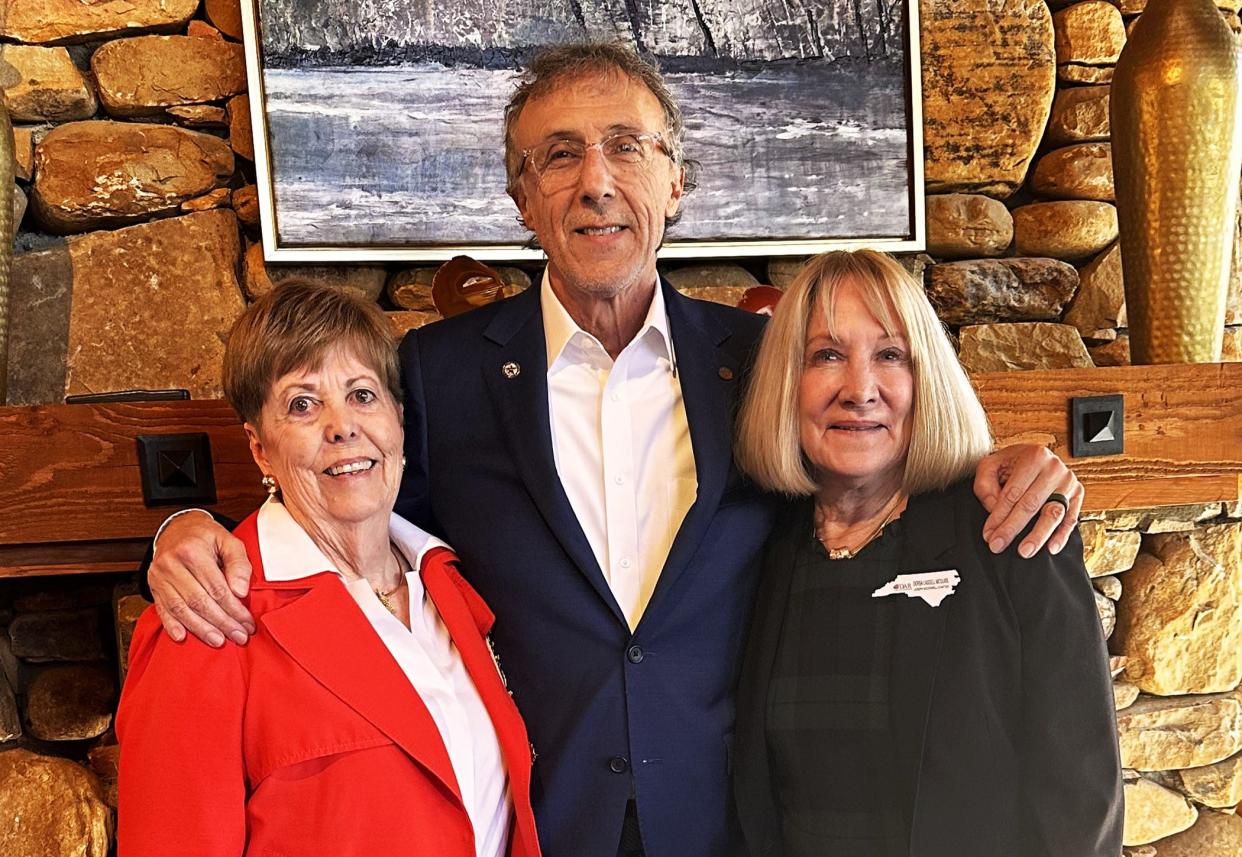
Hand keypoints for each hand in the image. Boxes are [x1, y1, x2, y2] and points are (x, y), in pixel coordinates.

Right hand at [149, 512, 255, 646]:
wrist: (177, 528)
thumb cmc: (206, 536)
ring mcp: (159, 576)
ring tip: (218, 641)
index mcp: (193, 551)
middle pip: (199, 601)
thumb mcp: (229, 540)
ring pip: (181, 609)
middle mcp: (172, 564)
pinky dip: (171, 625)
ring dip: (201, 629)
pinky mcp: (153, 586)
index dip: (234, 609)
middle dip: (222, 623)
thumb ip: (238, 564)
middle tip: (239, 636)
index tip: (247, 623)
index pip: (217, 588)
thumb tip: (241, 592)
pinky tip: (182, 637)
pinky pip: (162, 609)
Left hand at [974, 444, 1082, 557]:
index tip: (989, 534)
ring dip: (1038, 535)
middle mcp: (1054, 468)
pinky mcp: (1077, 494)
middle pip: (1031, 504)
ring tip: (1026, 551)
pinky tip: (1052, 547)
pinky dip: (1062, 535)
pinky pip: (1070, 518)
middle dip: (1013, 528)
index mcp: (1033, 457)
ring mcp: (1068, 482)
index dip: (999, 516)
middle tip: (999, 545)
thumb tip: (994, 510)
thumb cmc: (1012, 463)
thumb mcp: (991, 465)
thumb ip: (985, 485)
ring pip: (1053, 513)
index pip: (1013, 493)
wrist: (1035, 455)